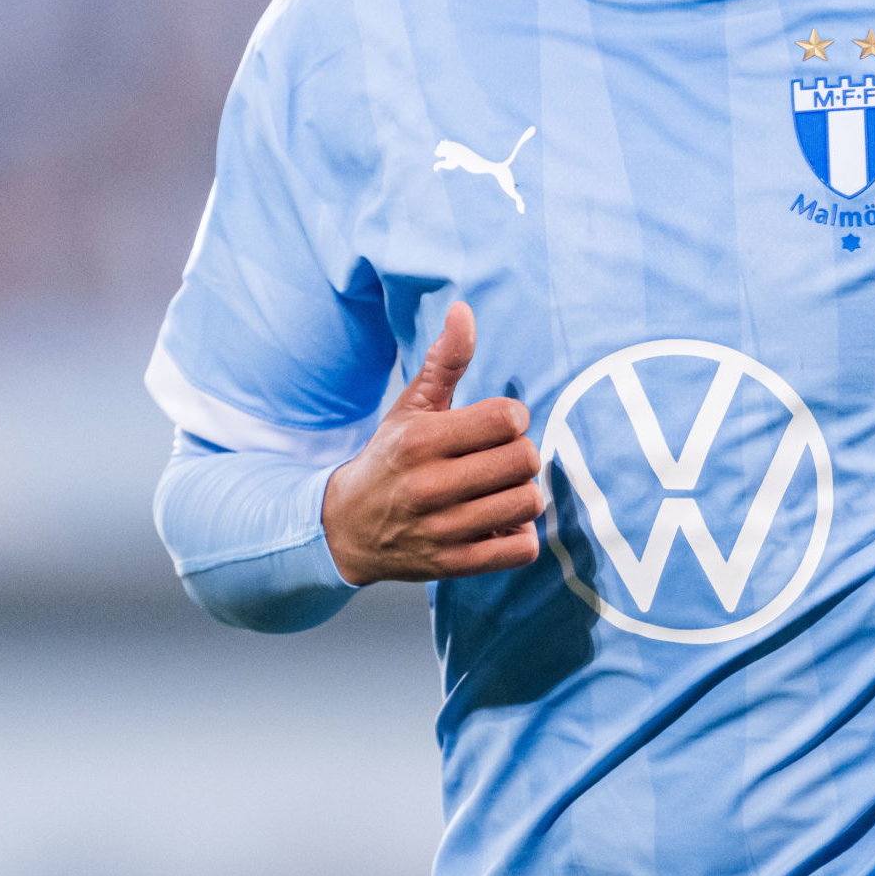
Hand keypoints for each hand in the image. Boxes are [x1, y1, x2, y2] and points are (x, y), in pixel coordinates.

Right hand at [322, 302, 543, 586]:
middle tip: (501, 457)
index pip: (507, 419)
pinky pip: (520, 550)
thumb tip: (464, 310)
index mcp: (420, 441)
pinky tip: (500, 522)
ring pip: (527, 503)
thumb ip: (444, 360)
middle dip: (521, 454)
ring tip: (501, 489)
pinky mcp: (454, 565)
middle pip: (524, 460)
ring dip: (523, 494)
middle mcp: (430, 486)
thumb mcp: (410, 406)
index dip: (513, 418)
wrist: (347, 527)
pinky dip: (519, 535)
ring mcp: (442, 530)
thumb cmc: (389, 458)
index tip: (499, 424)